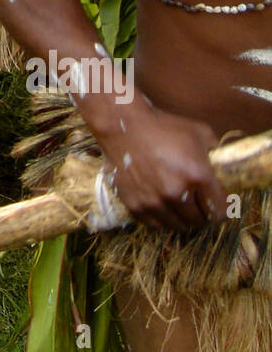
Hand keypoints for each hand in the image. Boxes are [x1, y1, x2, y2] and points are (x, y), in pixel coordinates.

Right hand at [99, 101, 225, 232]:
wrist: (124, 126)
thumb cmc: (164, 127)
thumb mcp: (199, 132)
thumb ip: (216, 152)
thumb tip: (226, 166)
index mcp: (198, 175)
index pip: (219, 211)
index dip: (221, 208)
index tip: (216, 203)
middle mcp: (177, 193)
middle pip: (199, 221)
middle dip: (202, 213)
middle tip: (198, 203)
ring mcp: (155, 202)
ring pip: (178, 226)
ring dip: (182, 218)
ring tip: (180, 205)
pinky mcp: (136, 206)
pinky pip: (156, 225)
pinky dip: (162, 219)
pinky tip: (163, 205)